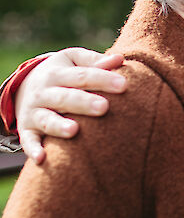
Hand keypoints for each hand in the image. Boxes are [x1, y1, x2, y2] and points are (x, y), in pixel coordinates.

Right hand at [15, 49, 125, 163]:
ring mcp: (34, 112)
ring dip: (58, 126)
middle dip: (83, 102)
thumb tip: (119, 59)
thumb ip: (95, 61)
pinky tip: (43, 158)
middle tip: (104, 107)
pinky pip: (29, 141)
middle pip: (65, 97)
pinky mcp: (28, 130)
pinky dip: (33, 149)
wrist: (25, 87)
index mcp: (57, 74)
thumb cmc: (63, 74)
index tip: (124, 85)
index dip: (102, 79)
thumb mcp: (73, 61)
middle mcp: (44, 93)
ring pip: (46, 119)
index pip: (82, 76)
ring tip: (74, 130)